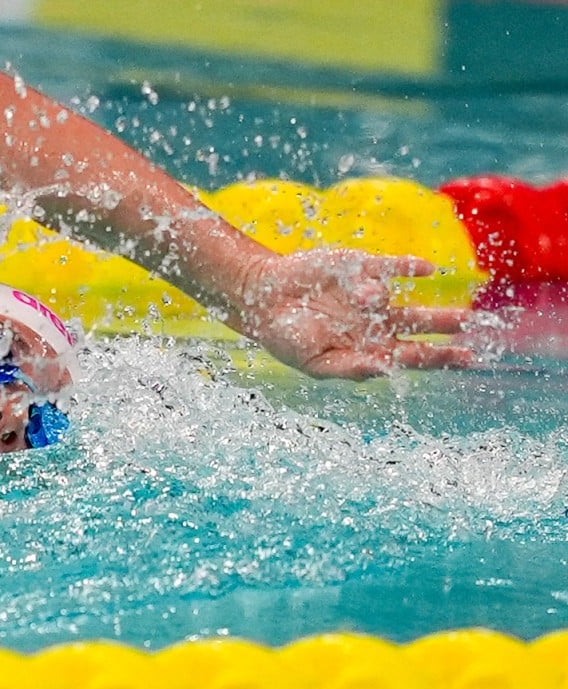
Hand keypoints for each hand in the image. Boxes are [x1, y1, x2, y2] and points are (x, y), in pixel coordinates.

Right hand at [238, 249, 474, 378]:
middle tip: (478, 331)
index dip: (440, 358)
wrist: (261, 297)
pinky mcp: (359, 269)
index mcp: (366, 349)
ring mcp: (368, 296)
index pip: (411, 356)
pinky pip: (390, 268)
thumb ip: (349, 368)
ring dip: (434, 313)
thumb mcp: (314, 362)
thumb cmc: (284, 337)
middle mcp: (374, 324)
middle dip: (448, 330)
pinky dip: (408, 269)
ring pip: (407, 304)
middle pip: (420, 328)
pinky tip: (428, 271)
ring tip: (460, 318)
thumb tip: (385, 369)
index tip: (468, 360)